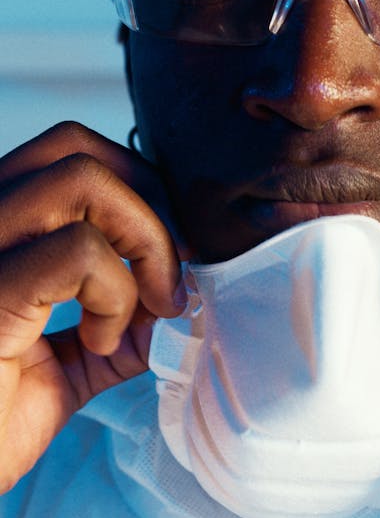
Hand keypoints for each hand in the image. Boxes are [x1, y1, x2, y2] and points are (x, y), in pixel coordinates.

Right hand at [0, 122, 183, 493]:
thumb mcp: (64, 370)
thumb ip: (118, 329)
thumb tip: (177, 302)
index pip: (67, 151)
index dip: (136, 187)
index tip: (168, 254)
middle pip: (76, 147)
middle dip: (147, 202)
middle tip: (167, 274)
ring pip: (82, 178)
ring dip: (144, 242)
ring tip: (144, 308)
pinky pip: (78, 252)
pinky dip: (117, 296)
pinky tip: (101, 344)